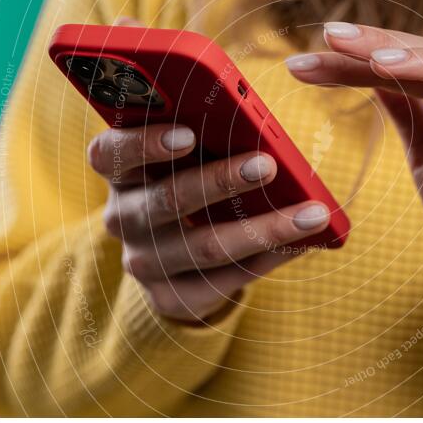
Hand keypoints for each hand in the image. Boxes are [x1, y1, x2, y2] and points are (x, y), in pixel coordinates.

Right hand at [87, 124, 330, 321]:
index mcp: (121, 171)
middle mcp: (123, 218)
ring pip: (207, 246)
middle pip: (169, 199)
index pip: (110, 153)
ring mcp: (145, 262)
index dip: (146, 143)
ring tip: (312, 214)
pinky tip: (302, 243)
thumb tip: (258, 124)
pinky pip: (226, 279)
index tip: (188, 134)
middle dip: (222, 181)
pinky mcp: (171, 297)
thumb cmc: (190, 180)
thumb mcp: (187, 156)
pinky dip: (270, 257)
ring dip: (265, 228)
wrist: (176, 255)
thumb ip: (205, 136)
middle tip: (268, 165)